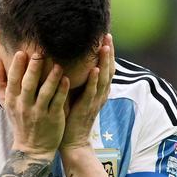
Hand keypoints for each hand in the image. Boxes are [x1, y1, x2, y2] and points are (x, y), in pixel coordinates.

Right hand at [0, 51, 69, 159]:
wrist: (32, 149)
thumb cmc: (19, 120)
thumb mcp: (6, 103)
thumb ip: (0, 82)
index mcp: (12, 101)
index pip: (13, 81)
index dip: (16, 67)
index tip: (21, 52)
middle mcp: (24, 106)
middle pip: (28, 85)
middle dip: (33, 69)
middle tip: (39, 53)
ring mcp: (39, 113)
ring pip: (45, 93)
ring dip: (51, 78)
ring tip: (58, 65)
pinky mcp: (53, 119)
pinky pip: (57, 103)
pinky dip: (62, 91)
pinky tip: (67, 80)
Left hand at [60, 34, 113, 151]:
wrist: (71, 141)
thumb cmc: (70, 117)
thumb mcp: (75, 94)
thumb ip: (75, 79)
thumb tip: (67, 60)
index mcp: (98, 90)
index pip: (105, 68)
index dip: (107, 53)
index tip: (105, 36)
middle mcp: (100, 94)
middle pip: (108, 70)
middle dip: (109, 53)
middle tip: (108, 35)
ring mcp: (95, 101)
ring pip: (103, 79)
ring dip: (104, 62)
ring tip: (105, 47)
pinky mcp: (86, 108)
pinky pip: (92, 92)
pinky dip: (94, 80)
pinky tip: (94, 69)